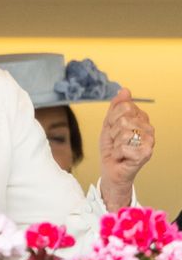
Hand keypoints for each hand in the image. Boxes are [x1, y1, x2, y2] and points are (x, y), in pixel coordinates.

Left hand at [99, 88, 153, 210]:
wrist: (111, 169)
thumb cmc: (112, 148)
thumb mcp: (109, 124)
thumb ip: (116, 108)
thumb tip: (124, 90)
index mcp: (141, 118)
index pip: (124, 106)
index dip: (112, 118)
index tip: (113, 129)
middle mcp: (148, 128)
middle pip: (123, 119)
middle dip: (112, 131)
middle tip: (115, 141)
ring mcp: (150, 141)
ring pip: (124, 132)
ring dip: (115, 143)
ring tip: (119, 149)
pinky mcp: (146, 153)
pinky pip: (124, 146)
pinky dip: (117, 152)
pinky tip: (122, 156)